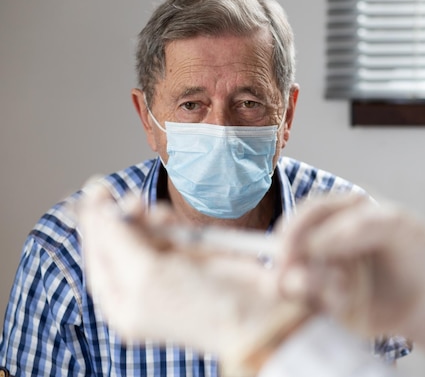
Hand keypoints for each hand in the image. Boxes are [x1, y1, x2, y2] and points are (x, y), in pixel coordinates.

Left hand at [78, 183, 309, 375]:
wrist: (251, 311)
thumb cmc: (196, 305)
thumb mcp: (145, 275)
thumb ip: (118, 239)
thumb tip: (98, 209)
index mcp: (121, 300)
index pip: (98, 254)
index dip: (95, 222)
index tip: (96, 190)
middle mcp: (141, 285)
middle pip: (121, 238)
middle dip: (125, 217)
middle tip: (133, 199)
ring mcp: (169, 268)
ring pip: (148, 229)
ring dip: (151, 217)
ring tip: (163, 217)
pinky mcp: (194, 254)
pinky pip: (173, 228)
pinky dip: (172, 220)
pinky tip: (174, 220)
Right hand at [277, 195, 424, 363]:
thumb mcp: (401, 227)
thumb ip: (361, 226)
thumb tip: (319, 241)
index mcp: (346, 214)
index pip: (309, 213)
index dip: (295, 227)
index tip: (290, 246)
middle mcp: (332, 242)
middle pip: (294, 245)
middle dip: (291, 259)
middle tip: (295, 274)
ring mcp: (330, 273)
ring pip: (295, 276)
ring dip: (303, 283)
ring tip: (333, 291)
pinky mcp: (332, 304)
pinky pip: (309, 303)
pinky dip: (315, 304)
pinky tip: (340, 302)